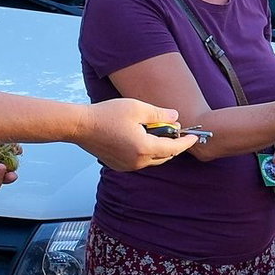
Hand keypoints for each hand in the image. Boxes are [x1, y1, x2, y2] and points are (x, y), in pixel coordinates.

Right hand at [81, 97, 198, 170]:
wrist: (81, 126)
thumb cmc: (107, 114)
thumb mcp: (137, 107)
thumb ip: (159, 114)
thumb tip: (175, 116)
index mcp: (144, 148)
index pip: (173, 148)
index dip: (186, 142)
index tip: (194, 137)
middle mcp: (138, 161)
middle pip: (165, 156)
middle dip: (173, 144)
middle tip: (173, 129)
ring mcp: (128, 166)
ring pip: (152, 160)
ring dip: (159, 148)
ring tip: (157, 131)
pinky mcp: (119, 166)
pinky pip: (140, 161)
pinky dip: (146, 152)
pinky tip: (142, 138)